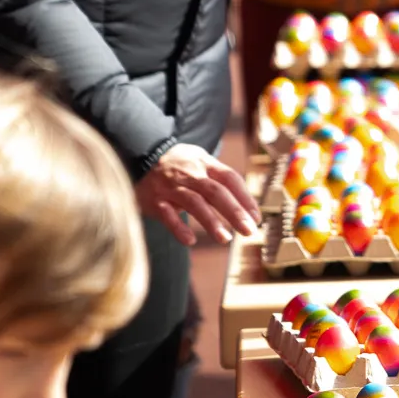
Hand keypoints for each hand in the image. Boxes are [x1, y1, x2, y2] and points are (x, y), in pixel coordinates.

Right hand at [136, 144, 259, 246]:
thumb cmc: (181, 165)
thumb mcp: (201, 162)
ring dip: (211, 222)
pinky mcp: (154, 200)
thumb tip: (246, 207)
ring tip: (225, 239)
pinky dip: (179, 228)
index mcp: (205, 163)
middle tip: (249, 231)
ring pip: (194, 203)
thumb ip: (220, 181)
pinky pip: (167, 215)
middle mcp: (190, 174)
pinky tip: (190, 241)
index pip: (230, 179)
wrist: (142, 156)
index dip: (245, 198)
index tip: (256, 217)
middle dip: (234, 212)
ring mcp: (171, 187)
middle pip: (216, 192)